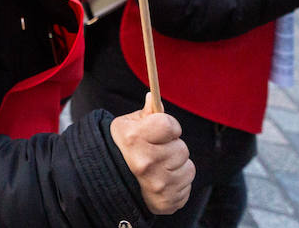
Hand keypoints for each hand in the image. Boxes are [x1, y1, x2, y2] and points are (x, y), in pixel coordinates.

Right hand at [110, 94, 193, 214]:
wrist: (110, 183)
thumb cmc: (123, 149)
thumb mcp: (127, 126)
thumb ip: (146, 113)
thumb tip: (153, 96)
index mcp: (134, 139)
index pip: (170, 125)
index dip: (169, 126)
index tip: (162, 131)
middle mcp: (145, 163)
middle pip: (182, 148)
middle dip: (173, 147)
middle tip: (158, 152)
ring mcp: (157, 185)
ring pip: (188, 167)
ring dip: (177, 166)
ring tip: (160, 168)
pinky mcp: (166, 202)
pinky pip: (187, 185)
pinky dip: (178, 183)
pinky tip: (162, 182)